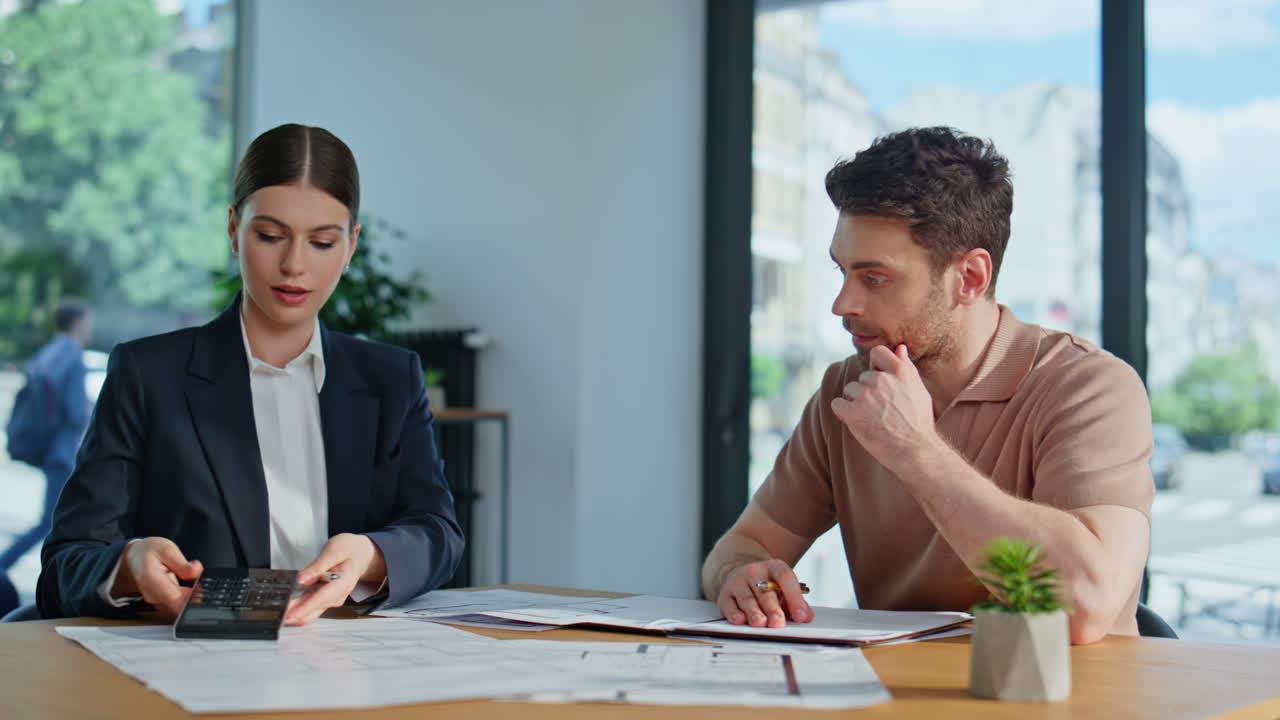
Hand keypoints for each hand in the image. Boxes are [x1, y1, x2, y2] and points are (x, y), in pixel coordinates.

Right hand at [114, 537, 203, 616]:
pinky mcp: (159, 603)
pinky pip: (176, 607)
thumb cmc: (149, 552)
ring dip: (191, 601)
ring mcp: (155, 601)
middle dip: (194, 599)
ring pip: (178, 609)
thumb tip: (197, 571)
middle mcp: (151, 595)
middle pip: (178, 607)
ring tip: (197, 586)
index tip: (203, 590)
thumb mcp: (167, 550)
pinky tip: (191, 591)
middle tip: (203, 586)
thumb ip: (182, 564)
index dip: (192, 598)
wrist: (134, 558)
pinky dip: (186, 601)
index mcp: (151, 580)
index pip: (175, 599)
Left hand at [285, 533, 385, 625]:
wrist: (361, 554)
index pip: (322, 598)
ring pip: (311, 611)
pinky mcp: (325, 599)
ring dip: (295, 613)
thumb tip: (303, 579)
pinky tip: (286, 609)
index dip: (305, 608)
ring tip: (277, 613)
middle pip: (313, 608)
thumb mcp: (334, 550)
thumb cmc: (349, 550)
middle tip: (276, 615)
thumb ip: (318, 566)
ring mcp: (331, 599)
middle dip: (294, 613)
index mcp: (343, 582)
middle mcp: (338, 594)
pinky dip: (298, 609)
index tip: (290, 614)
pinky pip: (311, 608)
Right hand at [717, 559, 812, 627]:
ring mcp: (738, 582)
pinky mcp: (725, 595)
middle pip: (765, 591)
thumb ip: (796, 602)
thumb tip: (805, 616)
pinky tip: (740, 620)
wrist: (740, 573)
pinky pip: (729, 605)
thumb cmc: (768, 587)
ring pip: (746, 598)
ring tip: (760, 623)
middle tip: (778, 623)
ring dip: (753, 612)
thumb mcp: (784, 588)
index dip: (794, 598)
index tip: (801, 616)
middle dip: (772, 608)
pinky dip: (734, 613)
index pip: (785, 578)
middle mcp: (755, 572)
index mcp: (774, 568)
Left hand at [830, 344, 937, 465]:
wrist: (915, 451)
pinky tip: (858, 422)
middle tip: (883, 410)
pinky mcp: (853, 412)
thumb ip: (906, 367)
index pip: (877, 352)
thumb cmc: (919, 422)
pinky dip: (844, 412)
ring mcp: (866, 395)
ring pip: (850, 390)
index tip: (882, 382)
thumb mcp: (919, 390)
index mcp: (899, 371)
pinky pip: (837, 404)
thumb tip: (900, 348)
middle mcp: (881, 379)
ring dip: (856, 402)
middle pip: (863, 376)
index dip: (877, 366)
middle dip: (868, 390)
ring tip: (873, 418)